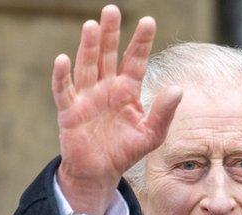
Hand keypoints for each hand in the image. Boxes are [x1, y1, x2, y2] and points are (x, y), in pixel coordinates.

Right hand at [52, 5, 181, 214]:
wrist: (101, 171)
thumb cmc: (126, 150)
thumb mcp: (152, 134)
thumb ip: (164, 112)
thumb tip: (178, 89)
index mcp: (127, 90)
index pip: (135, 61)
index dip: (140, 42)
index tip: (148, 21)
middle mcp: (106, 88)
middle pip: (108, 55)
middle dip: (110, 34)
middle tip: (111, 10)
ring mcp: (86, 97)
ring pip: (87, 66)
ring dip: (88, 46)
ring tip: (91, 25)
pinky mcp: (69, 111)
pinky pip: (64, 90)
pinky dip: (62, 76)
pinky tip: (63, 59)